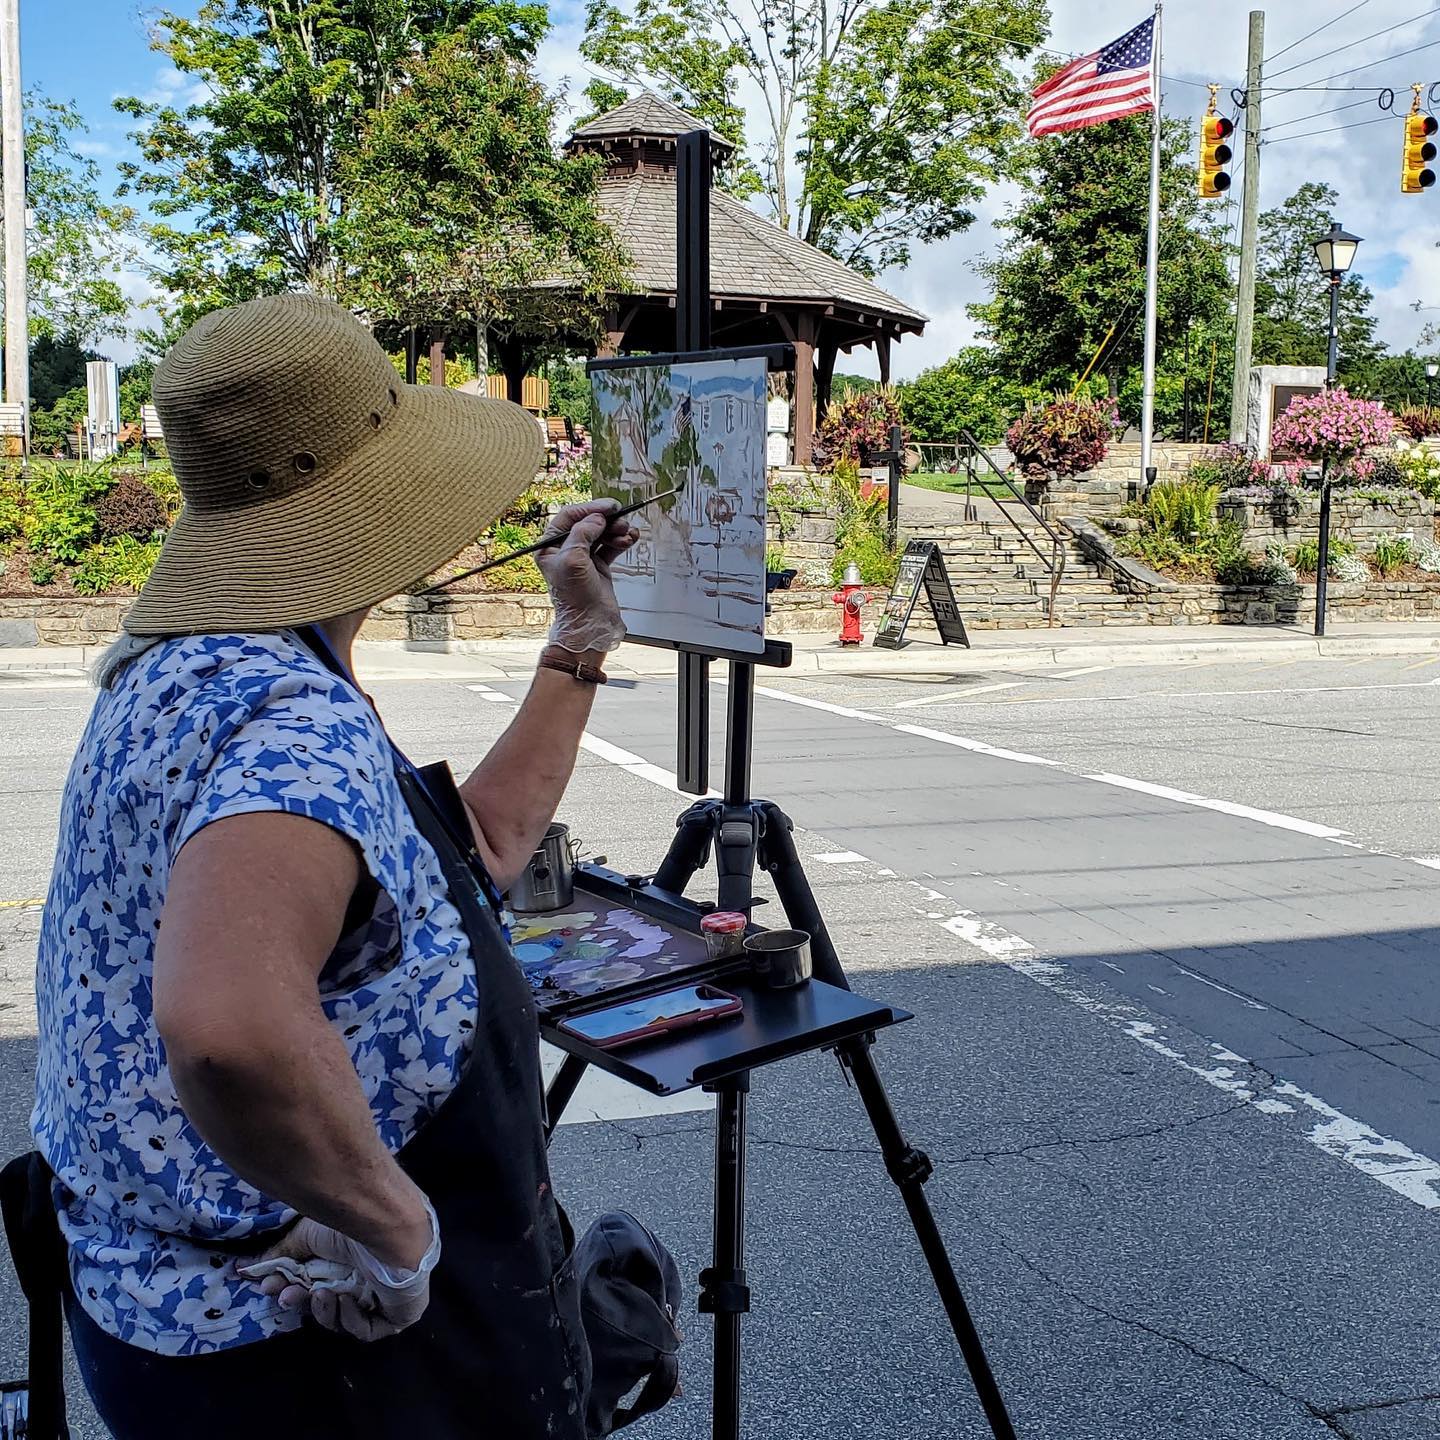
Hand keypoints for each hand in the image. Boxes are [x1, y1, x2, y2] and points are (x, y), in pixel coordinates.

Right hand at [238, 1198, 440, 1342]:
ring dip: (326, 1310)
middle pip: (328, 1302)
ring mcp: (385, 1295)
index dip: (292, 1290)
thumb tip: (247, 1270)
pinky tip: (347, 1300)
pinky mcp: (400, 1313)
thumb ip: (281, 1257)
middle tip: (288, 1296)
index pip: (315, 1283)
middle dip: (304, 1302)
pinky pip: (369, 1329)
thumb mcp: (305, 1237)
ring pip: (345, 1319)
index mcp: (347, 1257)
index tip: (270, 1288)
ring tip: (323, 1294)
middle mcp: (366, 1275)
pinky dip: (352, 1319)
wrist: (383, 1224)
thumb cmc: (348, 1224)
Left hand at [535, 500, 638, 654]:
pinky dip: (622, 540)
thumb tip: (596, 518)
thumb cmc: (574, 598)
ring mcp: (583, 558)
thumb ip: (582, 533)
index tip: (608, 507)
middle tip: (621, 519)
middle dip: (606, 520)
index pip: (568, 516)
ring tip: (627, 533)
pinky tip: (631, 538)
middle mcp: (565, 550)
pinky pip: (611, 546)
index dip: (589, 509)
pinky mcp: (598, 566)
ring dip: (616, 530)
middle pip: (588, 523)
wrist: (590, 624)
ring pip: (602, 533)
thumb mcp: (573, 560)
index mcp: (550, 546)